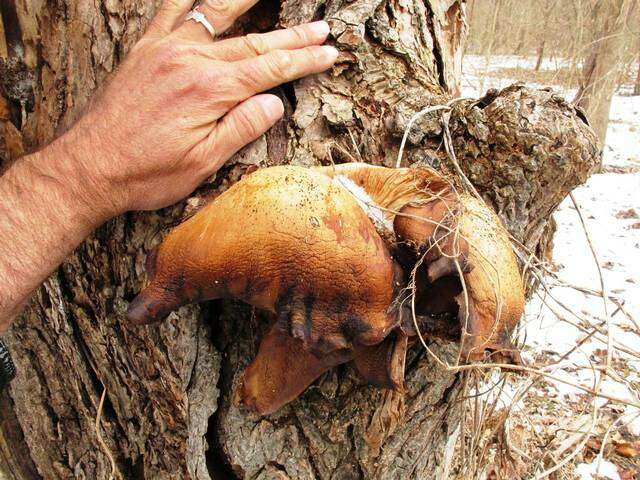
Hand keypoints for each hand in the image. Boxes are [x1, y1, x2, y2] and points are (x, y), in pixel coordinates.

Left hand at [54, 0, 336, 215]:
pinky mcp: (144, 50)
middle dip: (292, 36)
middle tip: (321, 28)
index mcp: (209, 90)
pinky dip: (190, 0)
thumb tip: (274, 102)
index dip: (303, 60)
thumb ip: (241, 127)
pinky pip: (170, 11)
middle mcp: (189, 60)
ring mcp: (164, 49)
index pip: (270, 69)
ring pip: (216, 17)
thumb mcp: (203, 162)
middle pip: (253, 42)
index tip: (328, 53)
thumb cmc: (146, 173)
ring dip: (249, 3)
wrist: (87, 168)